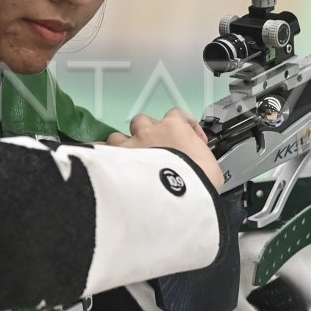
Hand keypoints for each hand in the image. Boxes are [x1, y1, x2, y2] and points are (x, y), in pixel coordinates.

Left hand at [106, 108, 223, 190]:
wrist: (180, 196)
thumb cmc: (199, 180)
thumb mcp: (211, 166)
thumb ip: (199, 159)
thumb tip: (198, 169)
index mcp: (175, 127)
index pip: (177, 115)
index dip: (181, 125)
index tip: (187, 139)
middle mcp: (150, 131)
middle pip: (142, 122)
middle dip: (147, 135)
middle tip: (154, 152)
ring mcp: (130, 145)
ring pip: (118, 137)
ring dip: (123, 147)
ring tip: (128, 163)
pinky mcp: (115, 162)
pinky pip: (99, 152)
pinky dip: (99, 158)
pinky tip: (99, 164)